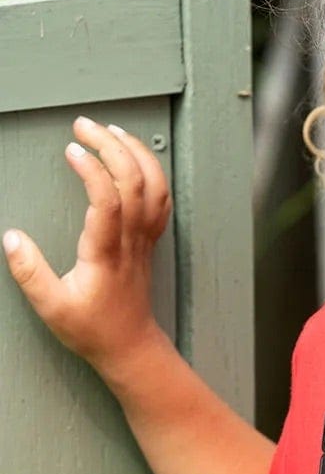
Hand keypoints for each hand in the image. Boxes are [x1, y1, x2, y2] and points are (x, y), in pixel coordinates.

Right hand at [3, 117, 171, 379]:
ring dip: (135, 152)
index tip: (72, 150)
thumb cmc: (94, 330)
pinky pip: (160, 198)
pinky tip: (132, 155)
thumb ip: (30, 273)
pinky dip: (150, 169)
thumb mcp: (52, 308)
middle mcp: (131, 241)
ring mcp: (144, 240)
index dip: (94, 170)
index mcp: (107, 254)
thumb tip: (10, 239)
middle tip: (84, 126)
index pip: (109, 201)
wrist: (131, 347)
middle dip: (112, 146)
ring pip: (154, 187)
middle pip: (134, 182)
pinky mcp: (148, 240)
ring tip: (109, 130)